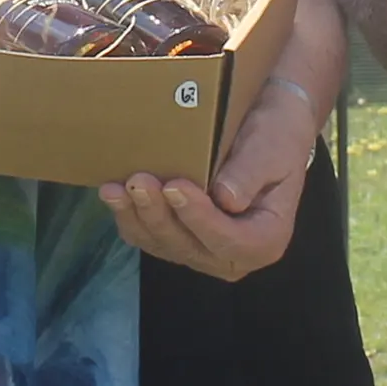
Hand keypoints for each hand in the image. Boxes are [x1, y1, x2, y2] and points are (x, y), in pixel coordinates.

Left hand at [103, 0, 347, 278]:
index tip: (176, 187)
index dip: (201, 219)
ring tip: (117, 188)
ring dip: (137, 217)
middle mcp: (234, 256)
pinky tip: (111, 192)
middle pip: (190, 247)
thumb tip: (226, 199)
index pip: (232, 242)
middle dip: (160, 215)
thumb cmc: (275, 135)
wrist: (265, 129)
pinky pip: (147, 236)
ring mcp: (202, 250)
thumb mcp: (272, 148)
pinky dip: (128, 216)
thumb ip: (250, 173)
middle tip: (139, 181)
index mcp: (267, 240)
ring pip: (162, 243)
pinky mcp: (177, 238)